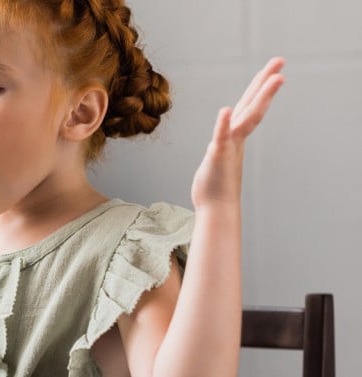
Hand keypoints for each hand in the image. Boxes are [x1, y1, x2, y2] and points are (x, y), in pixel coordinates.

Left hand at [191, 57, 285, 208]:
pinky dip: (223, 123)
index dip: (261, 87)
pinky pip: (221, 137)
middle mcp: (236, 137)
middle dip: (266, 83)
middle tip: (280, 62)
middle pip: (253, 105)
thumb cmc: (215, 185)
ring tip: (273, 78)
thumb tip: (225, 137)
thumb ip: (224, 144)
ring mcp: (229, 145)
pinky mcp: (217, 155)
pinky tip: (225, 109)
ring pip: (246, 117)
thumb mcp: (219, 156)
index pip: (251, 106)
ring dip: (259, 97)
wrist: (215, 207)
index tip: (274, 69)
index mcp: (236, 135)